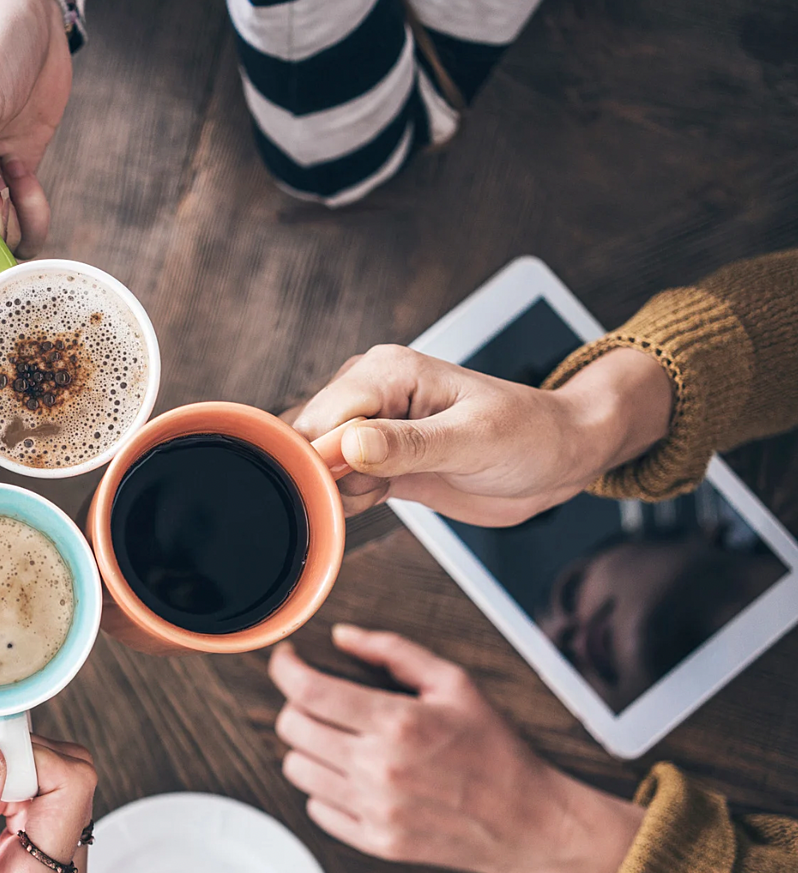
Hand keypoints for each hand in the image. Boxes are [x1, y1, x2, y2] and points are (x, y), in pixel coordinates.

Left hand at [269, 625, 642, 872]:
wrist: (527, 822)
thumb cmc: (494, 749)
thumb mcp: (454, 683)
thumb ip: (393, 651)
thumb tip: (342, 636)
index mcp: (397, 722)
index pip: (307, 690)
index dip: (285, 668)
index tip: (287, 660)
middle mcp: (379, 768)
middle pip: (292, 727)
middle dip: (297, 704)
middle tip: (320, 699)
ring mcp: (374, 809)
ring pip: (296, 768)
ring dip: (307, 747)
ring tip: (339, 738)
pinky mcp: (375, 842)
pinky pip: (315, 809)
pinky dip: (324, 788)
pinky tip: (352, 775)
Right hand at [291, 344, 673, 524]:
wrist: (562, 458)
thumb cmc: (533, 435)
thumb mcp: (475, 441)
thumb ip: (409, 445)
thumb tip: (349, 445)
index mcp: (388, 372)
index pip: (323, 415)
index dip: (322, 457)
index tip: (346, 487)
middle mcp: (371, 394)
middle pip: (309, 440)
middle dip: (326, 477)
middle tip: (373, 493)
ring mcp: (372, 428)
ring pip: (318, 465)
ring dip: (338, 491)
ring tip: (386, 492)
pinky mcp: (379, 460)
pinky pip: (339, 483)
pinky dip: (348, 501)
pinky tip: (381, 499)